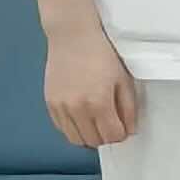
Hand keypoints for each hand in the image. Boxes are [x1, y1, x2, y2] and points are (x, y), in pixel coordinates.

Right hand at [45, 23, 137, 147]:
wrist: (73, 38)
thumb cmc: (102, 54)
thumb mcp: (124, 80)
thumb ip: (128, 108)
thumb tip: (129, 129)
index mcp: (98, 102)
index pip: (112, 136)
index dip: (121, 134)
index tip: (124, 127)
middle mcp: (76, 109)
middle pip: (93, 141)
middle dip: (106, 137)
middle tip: (112, 124)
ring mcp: (60, 107)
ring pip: (75, 139)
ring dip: (89, 136)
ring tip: (98, 122)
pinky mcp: (49, 104)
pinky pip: (62, 128)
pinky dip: (74, 128)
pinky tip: (83, 117)